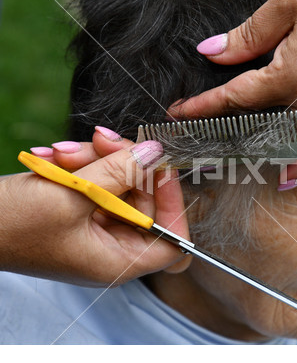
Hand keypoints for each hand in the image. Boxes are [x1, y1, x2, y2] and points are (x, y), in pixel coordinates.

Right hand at [0, 128, 191, 285]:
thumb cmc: (10, 226)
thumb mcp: (70, 196)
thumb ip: (119, 173)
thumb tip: (155, 152)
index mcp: (118, 262)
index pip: (174, 243)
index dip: (173, 206)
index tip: (159, 169)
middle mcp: (112, 247)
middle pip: (145, 202)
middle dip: (126, 165)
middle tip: (103, 140)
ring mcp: (97, 227)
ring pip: (121, 185)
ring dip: (97, 159)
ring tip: (63, 151)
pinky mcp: (81, 210)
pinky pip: (98, 182)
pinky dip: (82, 165)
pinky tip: (54, 157)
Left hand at [170, 0, 296, 174]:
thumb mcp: (288, 4)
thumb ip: (247, 38)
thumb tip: (213, 52)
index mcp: (293, 77)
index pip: (237, 99)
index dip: (204, 107)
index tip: (181, 114)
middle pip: (265, 130)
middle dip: (235, 139)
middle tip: (211, 147)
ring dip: (273, 160)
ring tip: (252, 169)